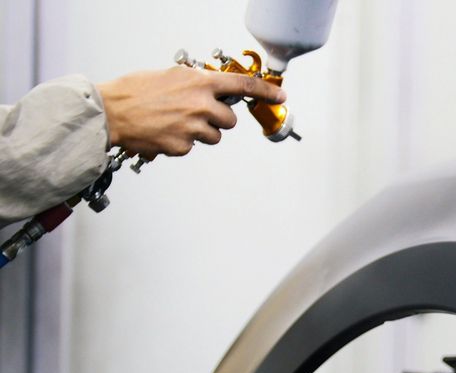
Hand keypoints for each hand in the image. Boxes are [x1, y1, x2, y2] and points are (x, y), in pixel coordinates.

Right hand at [97, 66, 286, 157]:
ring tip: (174, 123)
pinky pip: (192, 147)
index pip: (243, 85)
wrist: (110, 112)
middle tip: (193, 114)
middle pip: (229, 120)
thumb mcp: (170, 76)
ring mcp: (194, 127)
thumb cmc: (135, 91)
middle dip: (216, 119)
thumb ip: (195, 84)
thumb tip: (210, 91)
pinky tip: (164, 133)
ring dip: (200, 132)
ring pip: (214, 136)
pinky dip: (181, 142)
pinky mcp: (183, 146)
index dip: (265, 92)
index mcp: (200, 83)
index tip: (279, 96)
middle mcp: (201, 104)